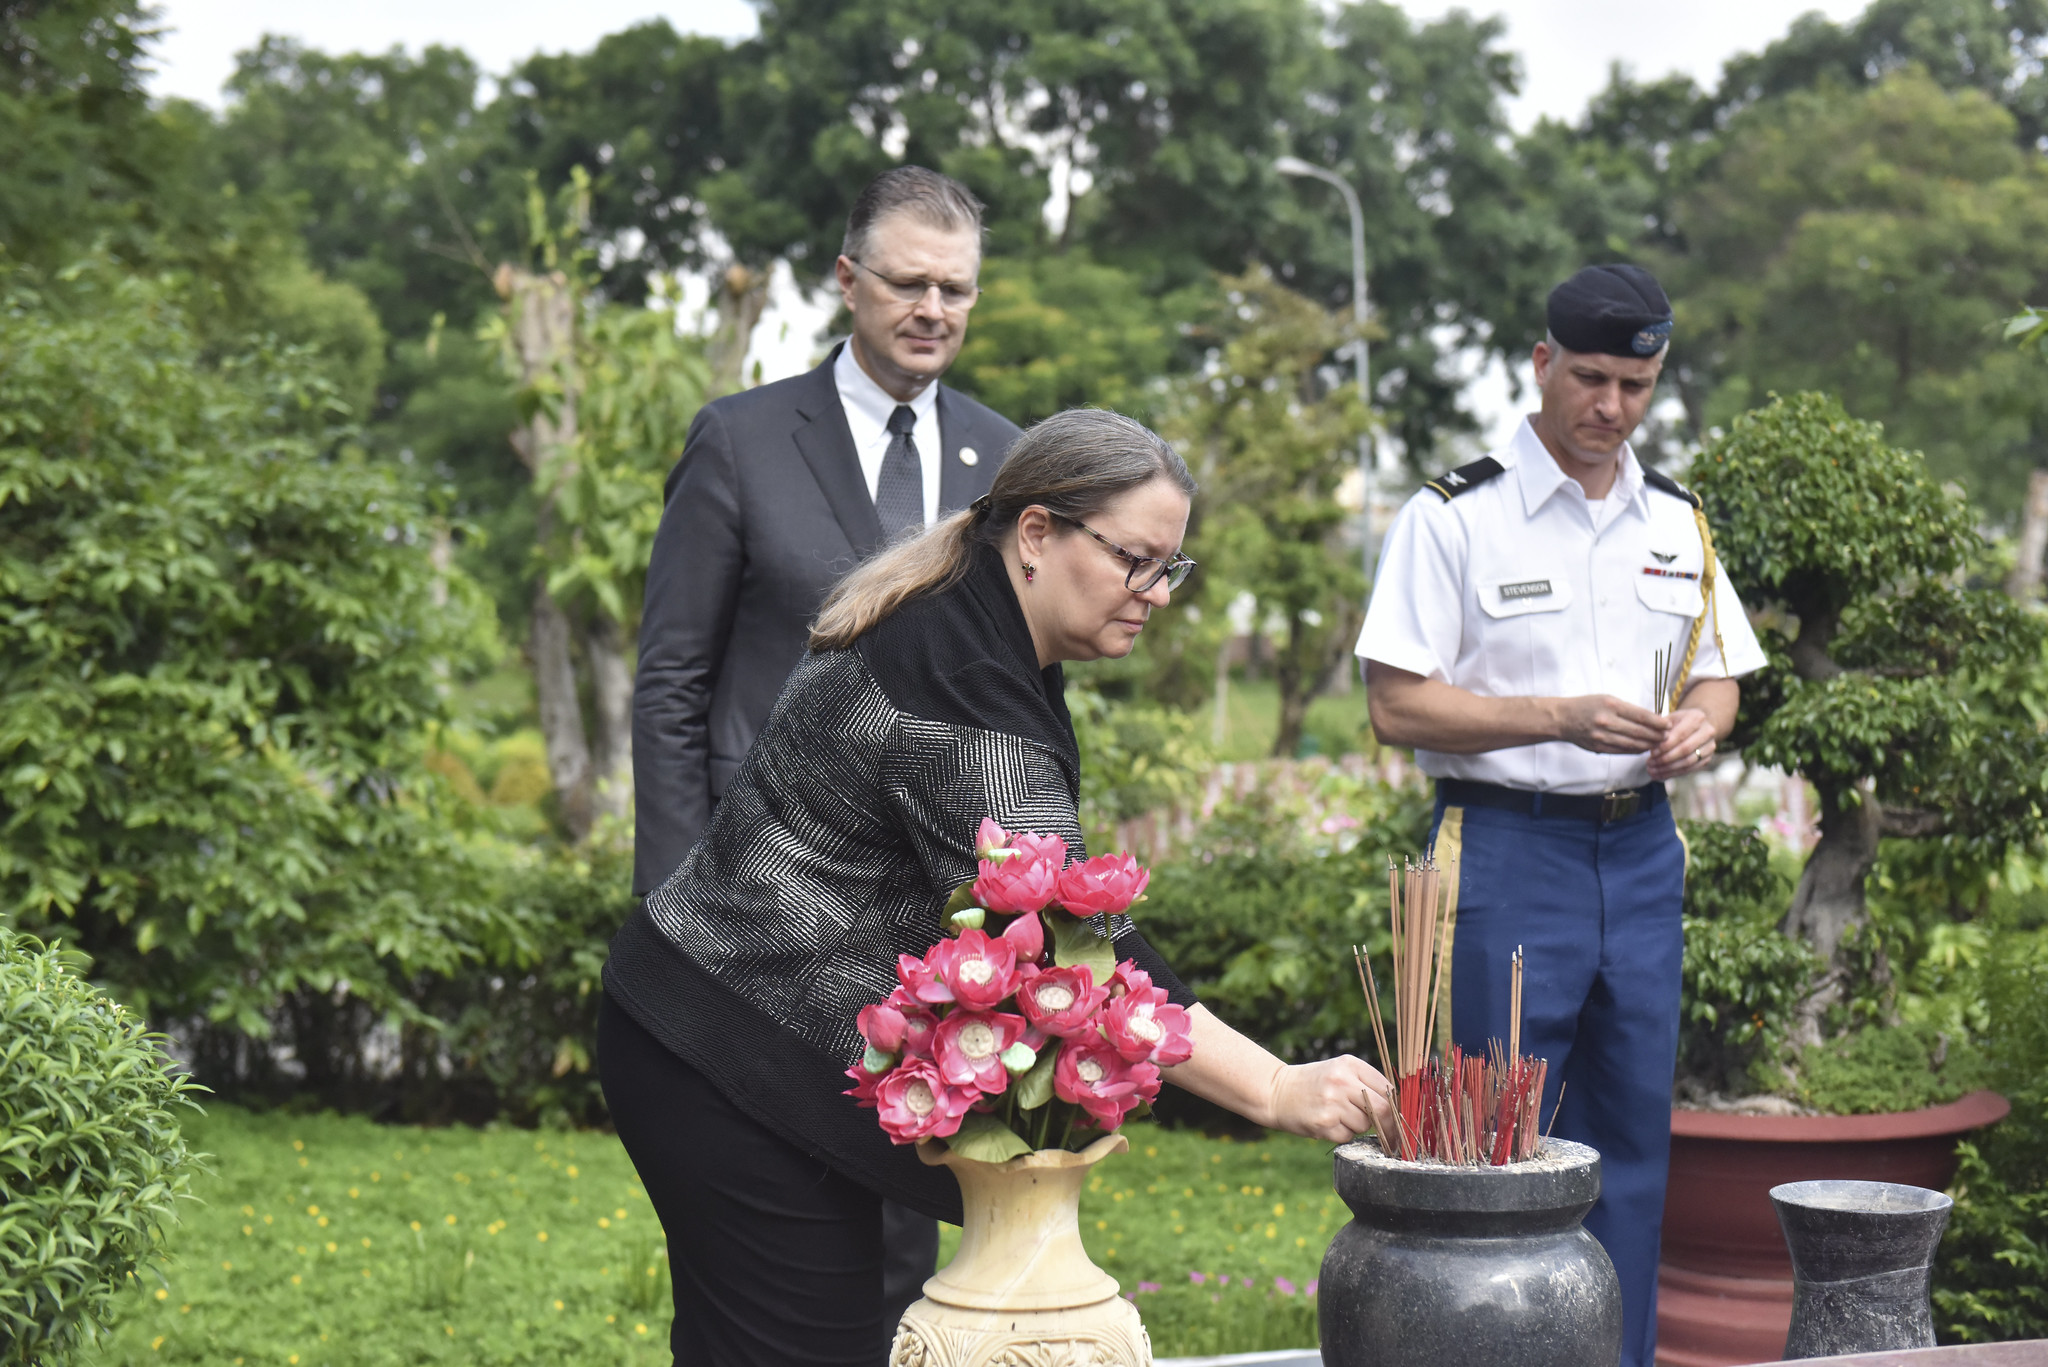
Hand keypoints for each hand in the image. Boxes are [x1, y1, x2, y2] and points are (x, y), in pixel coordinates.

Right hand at [1265, 1056, 1396, 1142]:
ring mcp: (1332, 1102)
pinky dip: (1342, 1134)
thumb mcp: (1339, 1071)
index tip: (1398, 1118)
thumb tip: (1396, 1107)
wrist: (1276, 1092)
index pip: (1387, 1088)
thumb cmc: (1313, 1083)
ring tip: (1338, 1115)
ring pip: (1364, 1124)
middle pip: (1382, 1109)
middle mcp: (1342, 1081)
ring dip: (1357, 1126)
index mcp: (1350, 1064)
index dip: (1396, 1107)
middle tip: (1393, 1137)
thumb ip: (1365, 1082)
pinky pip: (1348, 1136)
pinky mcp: (1324, 1123)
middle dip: (1390, 1126)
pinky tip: (1327, 1123)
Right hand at [1552, 695, 1668, 754]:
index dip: (1657, 722)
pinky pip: (1623, 751)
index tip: (1668, 724)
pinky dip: (1635, 750)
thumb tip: (1651, 719)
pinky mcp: (1599, 747)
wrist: (1563, 719)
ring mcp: (1602, 736)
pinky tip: (1643, 748)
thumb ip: (1627, 709)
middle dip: (1657, 735)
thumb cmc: (1587, 706)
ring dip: (1648, 745)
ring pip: (1633, 744)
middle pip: (1639, 732)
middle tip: (1667, 736)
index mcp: (1611, 705)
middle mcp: (1607, 721)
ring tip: (1658, 743)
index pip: (1641, 716)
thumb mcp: (1607, 699)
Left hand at [1648, 706, 1717, 779]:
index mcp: (1697, 717)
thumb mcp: (1668, 720)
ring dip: (1668, 769)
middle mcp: (1707, 731)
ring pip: (1688, 761)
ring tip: (1652, 771)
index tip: (1652, 753)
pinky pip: (1690, 769)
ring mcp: (1710, 746)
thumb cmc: (1676, 722)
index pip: (1681, 734)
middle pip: (1685, 749)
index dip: (1665, 745)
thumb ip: (1661, 730)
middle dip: (1665, 759)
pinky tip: (1660, 775)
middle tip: (1649, 764)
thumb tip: (1652, 746)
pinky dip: (1674, 773)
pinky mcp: (1707, 758)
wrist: (1695, 727)